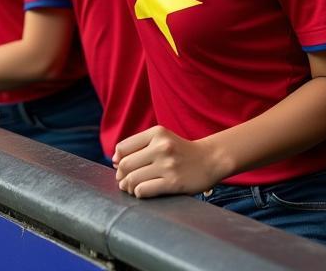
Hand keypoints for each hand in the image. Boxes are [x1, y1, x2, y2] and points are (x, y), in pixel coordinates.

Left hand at [112, 126, 229, 197]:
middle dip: (120, 176)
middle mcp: (161, 146)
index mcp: (156, 133)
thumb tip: (114, 161)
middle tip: (123, 182)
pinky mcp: (173, 182)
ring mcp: (167, 165)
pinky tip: (142, 192)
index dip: (117, 160)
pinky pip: (144, 190)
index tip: (120, 167)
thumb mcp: (162, 138)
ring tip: (131, 188)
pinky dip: (138, 193)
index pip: (122, 148)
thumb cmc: (181, 151)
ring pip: (133, 179)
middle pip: (125, 165)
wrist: (210, 159)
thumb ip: (140, 146)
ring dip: (127, 187)